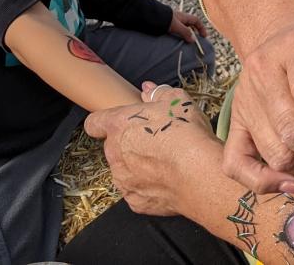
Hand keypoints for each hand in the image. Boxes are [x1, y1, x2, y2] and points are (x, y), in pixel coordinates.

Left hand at [85, 81, 218, 215]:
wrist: (199, 175)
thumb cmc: (187, 135)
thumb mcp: (178, 101)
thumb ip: (158, 94)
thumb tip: (148, 91)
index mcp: (119, 125)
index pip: (94, 123)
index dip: (104, 123)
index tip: (117, 124)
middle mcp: (114, 153)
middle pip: (113, 147)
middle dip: (129, 144)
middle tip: (156, 141)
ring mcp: (123, 180)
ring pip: (124, 170)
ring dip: (138, 166)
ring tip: (165, 163)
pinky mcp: (134, 201)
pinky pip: (137, 191)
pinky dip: (149, 187)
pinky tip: (168, 180)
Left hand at [168, 9, 206, 43]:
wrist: (152, 17)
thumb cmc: (165, 20)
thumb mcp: (176, 26)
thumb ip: (185, 32)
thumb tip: (194, 40)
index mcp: (184, 17)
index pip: (196, 21)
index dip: (201, 28)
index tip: (204, 36)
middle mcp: (180, 19)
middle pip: (190, 25)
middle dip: (194, 33)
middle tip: (195, 42)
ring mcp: (174, 23)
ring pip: (184, 29)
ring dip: (186, 35)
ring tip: (187, 43)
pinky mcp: (168, 27)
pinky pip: (177, 32)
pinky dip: (180, 36)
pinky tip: (178, 42)